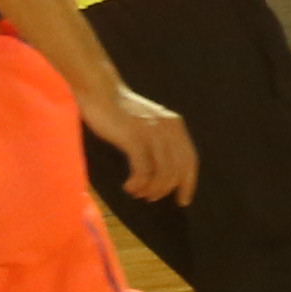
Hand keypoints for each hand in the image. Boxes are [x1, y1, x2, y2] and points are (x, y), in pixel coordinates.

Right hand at [85, 84, 196, 204]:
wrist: (100, 91)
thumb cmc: (121, 111)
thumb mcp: (149, 123)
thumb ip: (161, 140)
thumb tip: (165, 172)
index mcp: (175, 125)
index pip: (190, 160)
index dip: (188, 183)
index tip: (183, 200)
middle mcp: (168, 128)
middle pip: (177, 171)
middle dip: (165, 190)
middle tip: (150, 197)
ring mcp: (152, 132)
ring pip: (162, 173)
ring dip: (151, 189)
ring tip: (137, 192)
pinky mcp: (134, 137)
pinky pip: (143, 170)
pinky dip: (138, 184)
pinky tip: (129, 186)